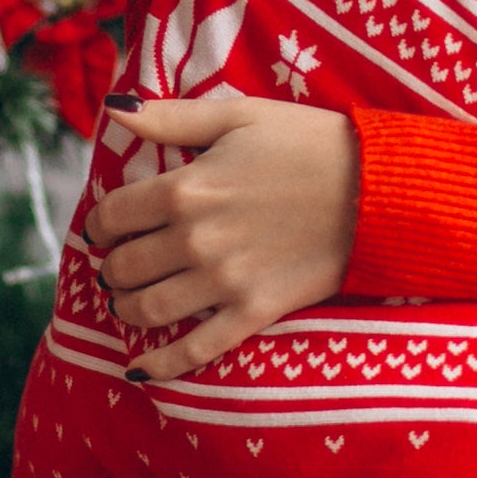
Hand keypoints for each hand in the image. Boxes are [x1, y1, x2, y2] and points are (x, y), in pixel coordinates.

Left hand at [88, 94, 359, 381]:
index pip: (112, 216)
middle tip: (120, 263)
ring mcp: (223, 281)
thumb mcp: (238, 115)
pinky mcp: (254, 312)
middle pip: (123, 266)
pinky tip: (138, 369)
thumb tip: (114, 108)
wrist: (376, 189)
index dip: (100, 224)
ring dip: (126, 308)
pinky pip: (195, 350)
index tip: (107, 227)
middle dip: (112, 266)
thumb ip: (170, 117)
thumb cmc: (308, 142)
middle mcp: (195, 239)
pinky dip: (160, 365)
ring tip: (129, 301)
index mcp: (185, 188)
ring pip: (147, 310)